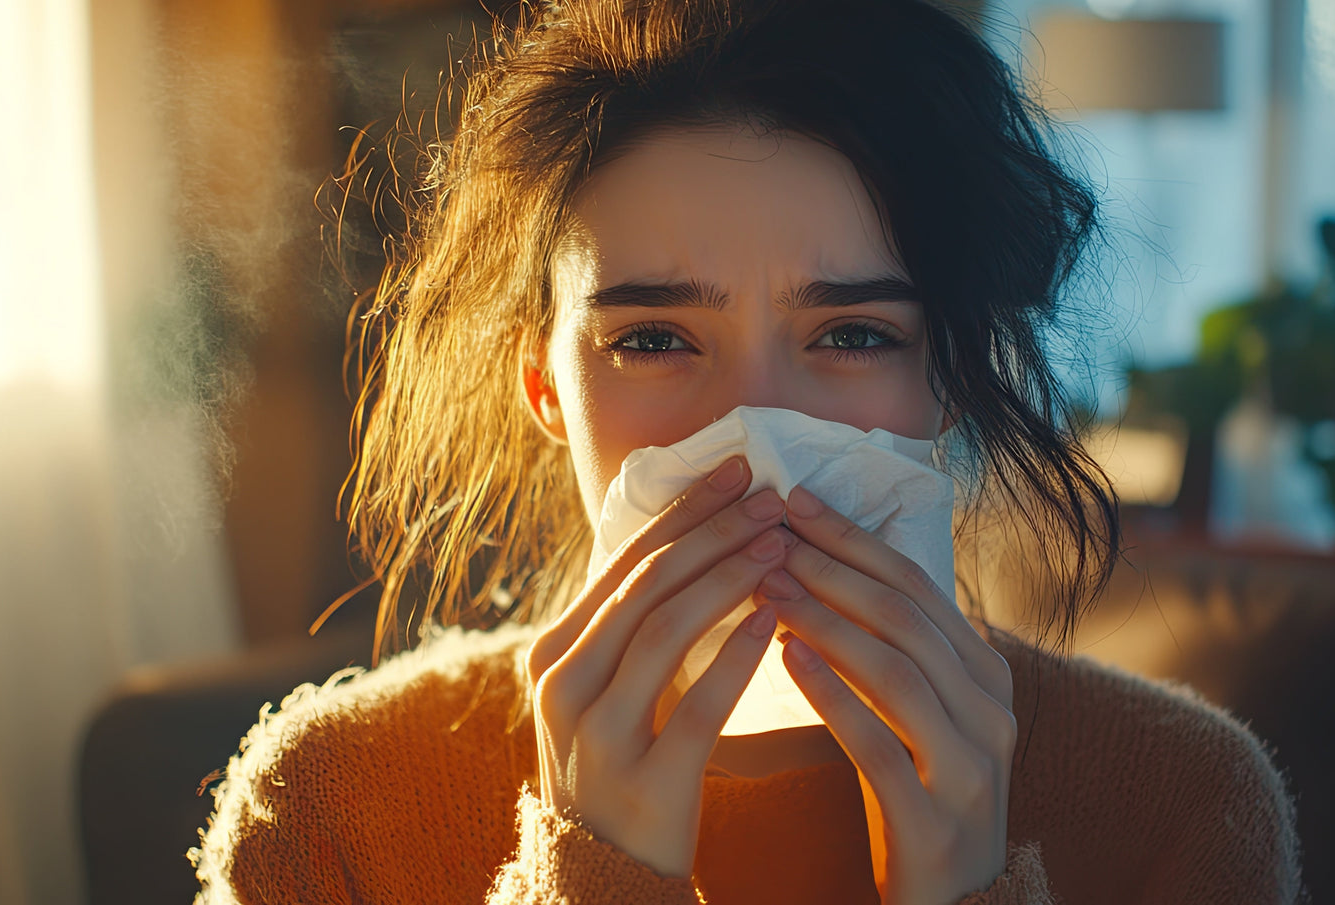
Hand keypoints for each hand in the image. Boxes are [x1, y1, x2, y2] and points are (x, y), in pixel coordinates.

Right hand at [525, 456, 792, 876]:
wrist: (602, 880)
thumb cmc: (622, 766)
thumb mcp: (605, 687)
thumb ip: (634, 620)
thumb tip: (691, 531)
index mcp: (554, 651)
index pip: (625, 560)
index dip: (685, 509)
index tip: (738, 470)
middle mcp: (562, 684)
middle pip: (646, 586)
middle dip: (714, 533)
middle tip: (771, 499)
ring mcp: (598, 735)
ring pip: (665, 633)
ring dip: (728, 580)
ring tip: (781, 548)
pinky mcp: (644, 782)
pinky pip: (696, 707)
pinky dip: (735, 657)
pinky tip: (774, 621)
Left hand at [755, 485, 1016, 904]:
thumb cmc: (917, 797)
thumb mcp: (919, 715)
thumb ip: (893, 649)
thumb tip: (823, 562)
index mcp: (987, 674)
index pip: (917, 586)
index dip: (852, 539)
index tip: (792, 501)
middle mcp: (990, 710)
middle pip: (906, 618)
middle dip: (832, 570)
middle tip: (768, 536)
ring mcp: (970, 764)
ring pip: (896, 671)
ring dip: (826, 621)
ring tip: (767, 588)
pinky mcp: (935, 817)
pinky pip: (880, 744)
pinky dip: (833, 695)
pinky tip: (786, 659)